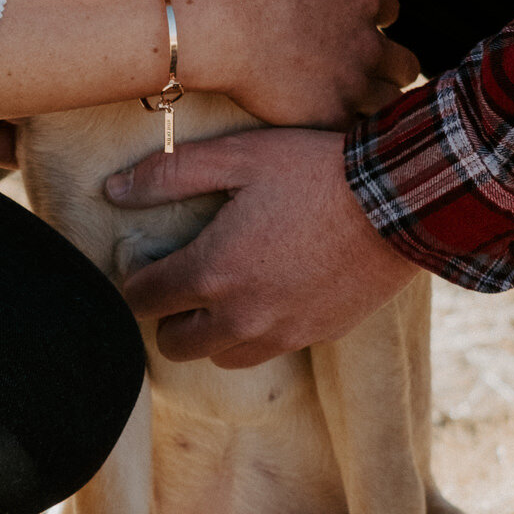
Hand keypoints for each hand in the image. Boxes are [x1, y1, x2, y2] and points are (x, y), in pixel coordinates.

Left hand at [108, 127, 419, 367]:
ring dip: (211, 331)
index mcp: (211, 272)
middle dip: (167, 315)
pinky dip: (255, 332)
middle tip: (181, 280)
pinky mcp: (315, 337)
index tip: (146, 260)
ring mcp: (280, 333)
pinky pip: (268, 351)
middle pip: (174, 343)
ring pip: (221, 356)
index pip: (141, 300)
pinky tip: (268, 292)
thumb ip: (168, 175)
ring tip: (224, 292)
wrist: (401, 201)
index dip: (134, 280)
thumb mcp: (238, 156)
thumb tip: (113, 191)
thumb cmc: (315, 170)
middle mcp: (240, 317)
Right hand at [179, 0, 418, 130]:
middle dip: (391, 66)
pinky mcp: (329, 116)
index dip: (376, 18)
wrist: (218, 27)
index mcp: (363, 1)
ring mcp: (352, 84)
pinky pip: (354, 130)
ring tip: (351, 102)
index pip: (391, 11)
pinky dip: (345, 126)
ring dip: (374, 100)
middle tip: (365, 70)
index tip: (355, 25)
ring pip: (388, 102)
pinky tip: (328, 122)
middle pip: (405, 64)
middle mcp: (367, 45)